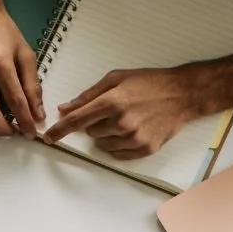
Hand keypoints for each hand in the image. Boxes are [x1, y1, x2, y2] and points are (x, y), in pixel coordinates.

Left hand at [44, 67, 212, 159]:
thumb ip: (89, 95)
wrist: (183, 94)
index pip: (77, 121)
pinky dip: (120, 144)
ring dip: (108, 134)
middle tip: (114, 110)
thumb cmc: (150, 82)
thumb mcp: (117, 78)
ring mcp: (134, 138)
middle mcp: (121, 122)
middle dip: (95, 123)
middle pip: (91, 132)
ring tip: (127, 119)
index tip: (49, 138)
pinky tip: (133, 130)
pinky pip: (119, 154)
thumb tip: (65, 108)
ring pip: (104, 144)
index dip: (60, 130)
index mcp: (112, 101)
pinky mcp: (145, 149)